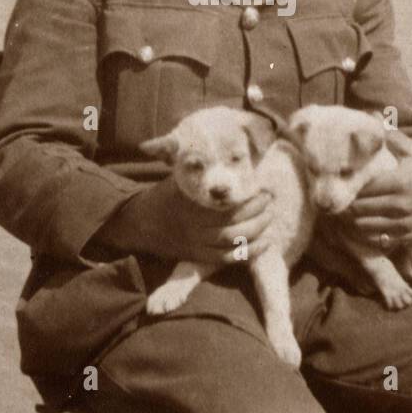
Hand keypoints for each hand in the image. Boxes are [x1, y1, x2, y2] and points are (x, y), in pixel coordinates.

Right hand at [101, 177, 275, 267]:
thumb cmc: (164, 196)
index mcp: (191, 205)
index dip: (249, 199)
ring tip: (270, 218)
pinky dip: (248, 253)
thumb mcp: (176, 177)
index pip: (226, 205)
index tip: (264, 188)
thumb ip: (193, 167)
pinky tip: (265, 242)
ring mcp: (197, 244)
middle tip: (270, 201)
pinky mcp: (199, 256)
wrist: (141, 224)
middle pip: (233, 224)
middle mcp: (194, 226)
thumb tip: (208, 152)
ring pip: (232, 243)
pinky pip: (227, 259)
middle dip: (257, 213)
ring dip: (257, 231)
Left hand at [333, 131, 411, 253]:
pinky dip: (367, 235)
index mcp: (399, 182)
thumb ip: (391, 135)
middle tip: (335, 200)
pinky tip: (362, 226)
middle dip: (345, 205)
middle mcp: (400, 205)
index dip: (347, 187)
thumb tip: (371, 115)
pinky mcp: (408, 239)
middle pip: (358, 209)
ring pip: (364, 227)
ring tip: (345, 213)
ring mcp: (404, 225)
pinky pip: (378, 241)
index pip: (361, 188)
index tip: (338, 183)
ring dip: (352, 221)